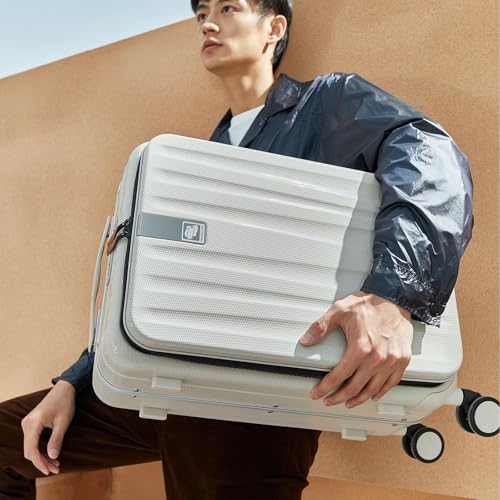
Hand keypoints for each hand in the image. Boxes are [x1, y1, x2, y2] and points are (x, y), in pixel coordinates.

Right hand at [21, 380, 75, 474]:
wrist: (64, 389)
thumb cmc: (65, 403)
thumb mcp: (63, 423)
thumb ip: (56, 440)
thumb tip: (51, 457)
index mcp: (34, 423)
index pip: (32, 450)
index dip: (40, 463)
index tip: (50, 470)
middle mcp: (27, 424)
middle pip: (29, 451)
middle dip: (41, 462)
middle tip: (55, 469)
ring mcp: (27, 423)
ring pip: (31, 447)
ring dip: (41, 457)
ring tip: (55, 464)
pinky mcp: (31, 423)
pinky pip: (32, 441)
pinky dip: (40, 449)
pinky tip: (50, 454)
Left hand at [300, 291, 412, 407]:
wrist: (395, 298)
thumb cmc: (369, 304)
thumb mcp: (340, 310)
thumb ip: (321, 327)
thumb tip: (307, 340)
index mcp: (360, 348)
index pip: (338, 376)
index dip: (325, 387)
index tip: (318, 393)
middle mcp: (377, 358)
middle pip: (355, 387)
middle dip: (339, 397)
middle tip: (330, 400)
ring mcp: (391, 361)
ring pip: (373, 389)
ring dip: (359, 399)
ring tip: (348, 402)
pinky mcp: (402, 359)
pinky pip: (391, 383)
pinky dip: (380, 392)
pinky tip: (373, 395)